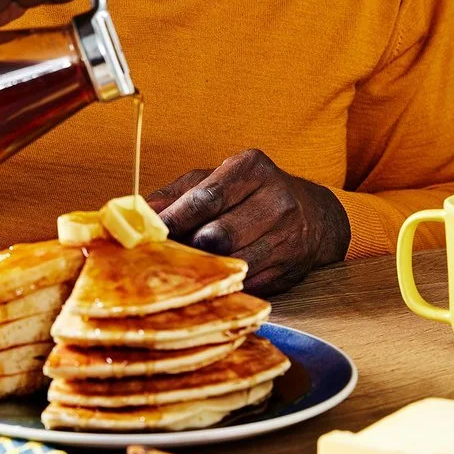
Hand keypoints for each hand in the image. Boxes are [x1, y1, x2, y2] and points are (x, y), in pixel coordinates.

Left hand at [147, 149, 350, 294]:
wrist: (315, 217)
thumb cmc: (251, 194)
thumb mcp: (217, 179)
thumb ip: (178, 193)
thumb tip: (139, 212)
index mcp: (252, 169)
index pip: (207, 197)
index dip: (175, 218)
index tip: (150, 233)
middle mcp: (275, 200)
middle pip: (218, 235)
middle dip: (188, 247)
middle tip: (165, 255)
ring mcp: (286, 237)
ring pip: (232, 262)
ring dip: (205, 269)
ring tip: (186, 268)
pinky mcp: (289, 268)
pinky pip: (247, 283)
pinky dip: (225, 284)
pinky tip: (212, 280)